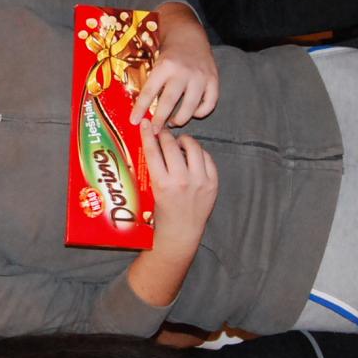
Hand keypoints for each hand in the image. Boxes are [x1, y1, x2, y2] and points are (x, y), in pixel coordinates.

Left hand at [133, 6, 217, 126]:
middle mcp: (183, 72)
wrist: (189, 36)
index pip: (149, 91)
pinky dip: (201, 112)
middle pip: (169, 102)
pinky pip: (209, 103)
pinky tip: (193, 113)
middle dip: (160, 120)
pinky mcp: (213, 79)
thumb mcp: (156, 62)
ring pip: (190, 107)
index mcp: (164, 66)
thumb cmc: (168, 53)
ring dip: (180, 119)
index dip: (140, 108)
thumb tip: (139, 108)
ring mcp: (200, 77)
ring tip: (173, 122)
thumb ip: (151, 82)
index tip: (134, 121)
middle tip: (154, 131)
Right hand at [141, 126, 217, 243]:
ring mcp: (200, 182)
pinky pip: (207, 159)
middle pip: (172, 145)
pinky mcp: (213, 184)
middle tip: (162, 133)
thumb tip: (151, 146)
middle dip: (165, 135)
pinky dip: (199, 153)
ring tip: (179, 142)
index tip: (145, 124)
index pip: (153, 151)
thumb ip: (153, 171)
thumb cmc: (162, 215)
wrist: (181, 234)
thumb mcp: (151, 193)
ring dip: (184, 141)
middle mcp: (182, 181)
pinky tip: (192, 155)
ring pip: (193, 147)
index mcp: (162, 184)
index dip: (148, 134)